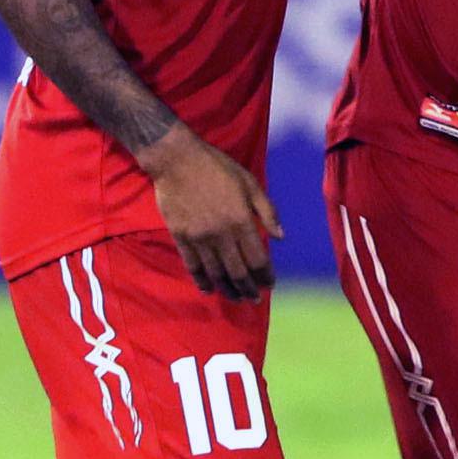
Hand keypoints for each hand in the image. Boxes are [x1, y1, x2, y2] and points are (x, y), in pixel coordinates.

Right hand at [139, 126, 282, 299]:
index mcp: (241, 221)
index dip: (265, 275)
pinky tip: (209, 289)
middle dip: (249, 289)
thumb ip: (267, 211)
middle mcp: (221, 234)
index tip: (270, 283)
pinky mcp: (181, 238)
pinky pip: (193, 266)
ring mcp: (199, 238)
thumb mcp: (249, 182)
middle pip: (238, 272)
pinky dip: (202, 281)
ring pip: (216, 273)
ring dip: (228, 290)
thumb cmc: (217, 167)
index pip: (257, 258)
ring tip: (236, 298)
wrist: (177, 159)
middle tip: (255, 298)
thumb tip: (281, 237)